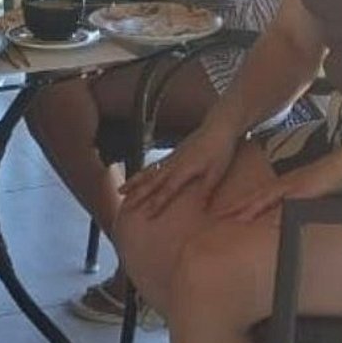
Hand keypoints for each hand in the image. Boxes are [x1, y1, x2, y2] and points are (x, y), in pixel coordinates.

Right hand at [120, 120, 239, 217]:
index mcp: (184, 170)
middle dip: (136, 195)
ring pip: (148, 172)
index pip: (167, 190)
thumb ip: (207, 190)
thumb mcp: (217, 172)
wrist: (218, 127)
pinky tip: (139, 178)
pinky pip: (153, 166)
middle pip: (151, 182)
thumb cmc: (221, 150)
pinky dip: (143, 173)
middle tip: (123, 207)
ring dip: (134, 183)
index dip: (156, 203)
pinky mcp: (173, 154)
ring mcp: (171, 158)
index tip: (145, 215)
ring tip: (120, 191)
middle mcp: (173, 164)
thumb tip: (203, 210)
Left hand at [214, 156, 341, 225]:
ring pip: (265, 198)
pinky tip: (264, 219)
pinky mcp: (302, 190)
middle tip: (218, 216)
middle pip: (255, 198)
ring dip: (249, 209)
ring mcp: (292, 187)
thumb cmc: (328, 179)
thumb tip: (282, 219)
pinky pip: (285, 201)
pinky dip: (273, 210)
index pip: (257, 197)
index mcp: (283, 186)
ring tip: (233, 218)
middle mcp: (283, 185)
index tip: (223, 213)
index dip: (240, 205)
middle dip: (237, 207)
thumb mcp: (307, 193)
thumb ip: (294, 203)